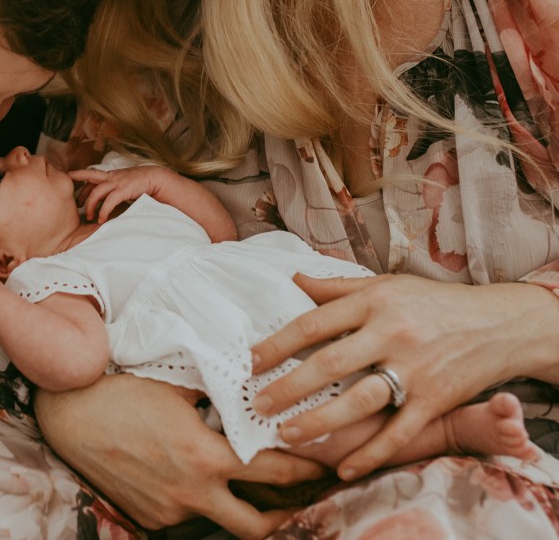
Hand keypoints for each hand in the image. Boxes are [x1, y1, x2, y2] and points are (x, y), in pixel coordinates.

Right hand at [35, 374, 328, 538]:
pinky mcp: (147, 518)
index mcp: (206, 456)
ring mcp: (168, 510)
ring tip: (240, 488)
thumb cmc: (122, 390)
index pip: (275, 472)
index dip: (306, 470)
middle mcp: (192, 491)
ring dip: (233, 507)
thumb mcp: (177, 384)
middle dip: (284, 518)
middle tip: (294, 501)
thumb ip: (217, 391)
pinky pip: (182, 516)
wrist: (69, 413)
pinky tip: (187, 478)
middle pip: (257, 526)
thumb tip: (250, 381)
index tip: (323, 466)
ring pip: (216, 520)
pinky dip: (193, 501)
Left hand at [69, 165, 176, 221]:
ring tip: (89, 217)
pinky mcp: (124, 189)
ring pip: (97, 191)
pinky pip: (109, 201)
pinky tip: (101, 219)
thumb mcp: (122, 184)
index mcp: (110, 175)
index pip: (90, 175)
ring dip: (90, 205)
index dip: (79, 179)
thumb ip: (111, 190)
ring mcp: (117, 182)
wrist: (155, 178)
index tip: (70, 186)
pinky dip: (103, 211)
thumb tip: (102, 202)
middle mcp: (111, 176)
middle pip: (89, 177)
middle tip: (74, 205)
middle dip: (80, 190)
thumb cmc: (138, 184)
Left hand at [250, 273, 558, 479]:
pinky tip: (344, 468)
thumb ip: (337, 287)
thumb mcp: (386, 285)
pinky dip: (371, 453)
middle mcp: (391, 333)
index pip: (314, 324)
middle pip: (329, 363)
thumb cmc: (433, 302)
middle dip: (288, 387)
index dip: (278, 344)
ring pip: (359, 399)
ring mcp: (414, 368)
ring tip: (287, 434)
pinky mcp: (436, 399)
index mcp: (374, 302)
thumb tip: (293, 281)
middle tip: (258, 404)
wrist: (498, 323)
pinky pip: (398, 432)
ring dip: (320, 421)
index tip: (250, 361)